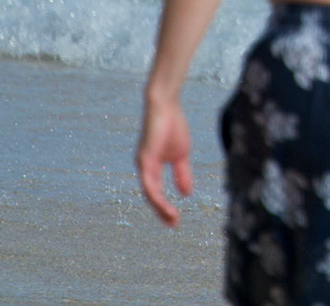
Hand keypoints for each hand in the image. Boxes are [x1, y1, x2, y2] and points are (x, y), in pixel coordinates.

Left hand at [136, 93, 193, 226]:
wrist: (165, 106)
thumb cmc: (172, 126)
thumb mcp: (181, 155)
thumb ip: (182, 174)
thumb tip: (186, 194)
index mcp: (152, 168)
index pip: (156, 193)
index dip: (165, 207)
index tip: (176, 220)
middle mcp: (144, 169)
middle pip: (151, 197)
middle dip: (162, 212)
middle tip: (174, 224)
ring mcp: (143, 164)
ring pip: (149, 192)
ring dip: (160, 207)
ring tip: (172, 218)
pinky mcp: (144, 158)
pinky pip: (149, 182)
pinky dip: (156, 194)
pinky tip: (165, 203)